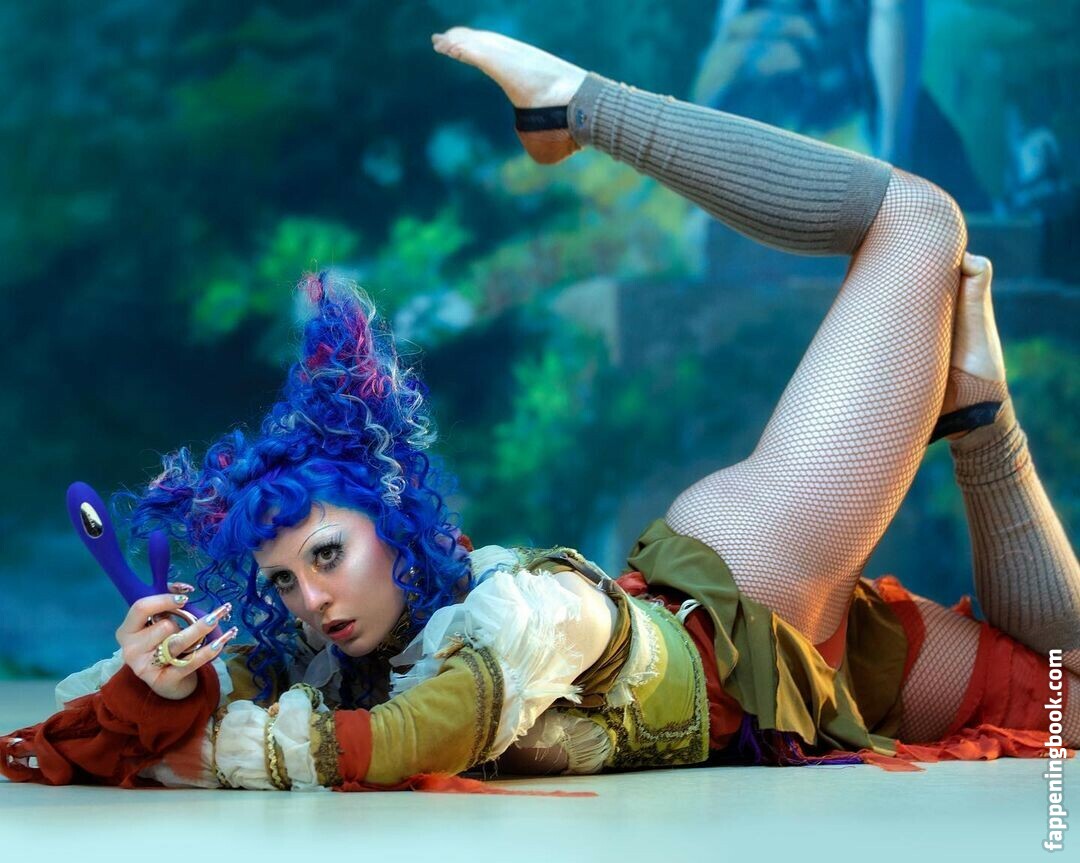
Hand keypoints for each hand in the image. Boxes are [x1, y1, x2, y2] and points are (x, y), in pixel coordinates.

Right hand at [116, 592, 237, 700]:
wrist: (165, 680)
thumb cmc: (162, 643)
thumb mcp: (158, 622)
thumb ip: (166, 602)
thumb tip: (184, 588)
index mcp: (127, 631)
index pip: (141, 608)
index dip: (163, 600)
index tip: (185, 598)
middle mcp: (131, 650)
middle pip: (164, 626)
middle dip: (186, 621)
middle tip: (203, 621)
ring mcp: (145, 667)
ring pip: (177, 642)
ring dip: (200, 630)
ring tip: (217, 619)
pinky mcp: (162, 681)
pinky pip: (189, 662)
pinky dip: (207, 652)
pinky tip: (220, 642)